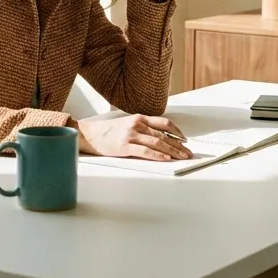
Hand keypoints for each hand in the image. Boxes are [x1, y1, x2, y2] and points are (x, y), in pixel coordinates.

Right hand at [77, 114, 192, 161]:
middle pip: (163, 135)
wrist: (89, 134)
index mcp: (139, 118)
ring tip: (181, 157)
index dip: (177, 132)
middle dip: (178, 144)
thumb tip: (160, 139)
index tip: (185, 139)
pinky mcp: (125, 146)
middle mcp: (137, 124)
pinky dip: (158, 155)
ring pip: (157, 142)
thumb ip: (142, 128)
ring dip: (172, 151)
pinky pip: (146, 151)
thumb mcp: (126, 124)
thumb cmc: (107, 131)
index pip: (164, 123)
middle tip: (188, 152)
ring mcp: (131, 135)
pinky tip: (166, 159)